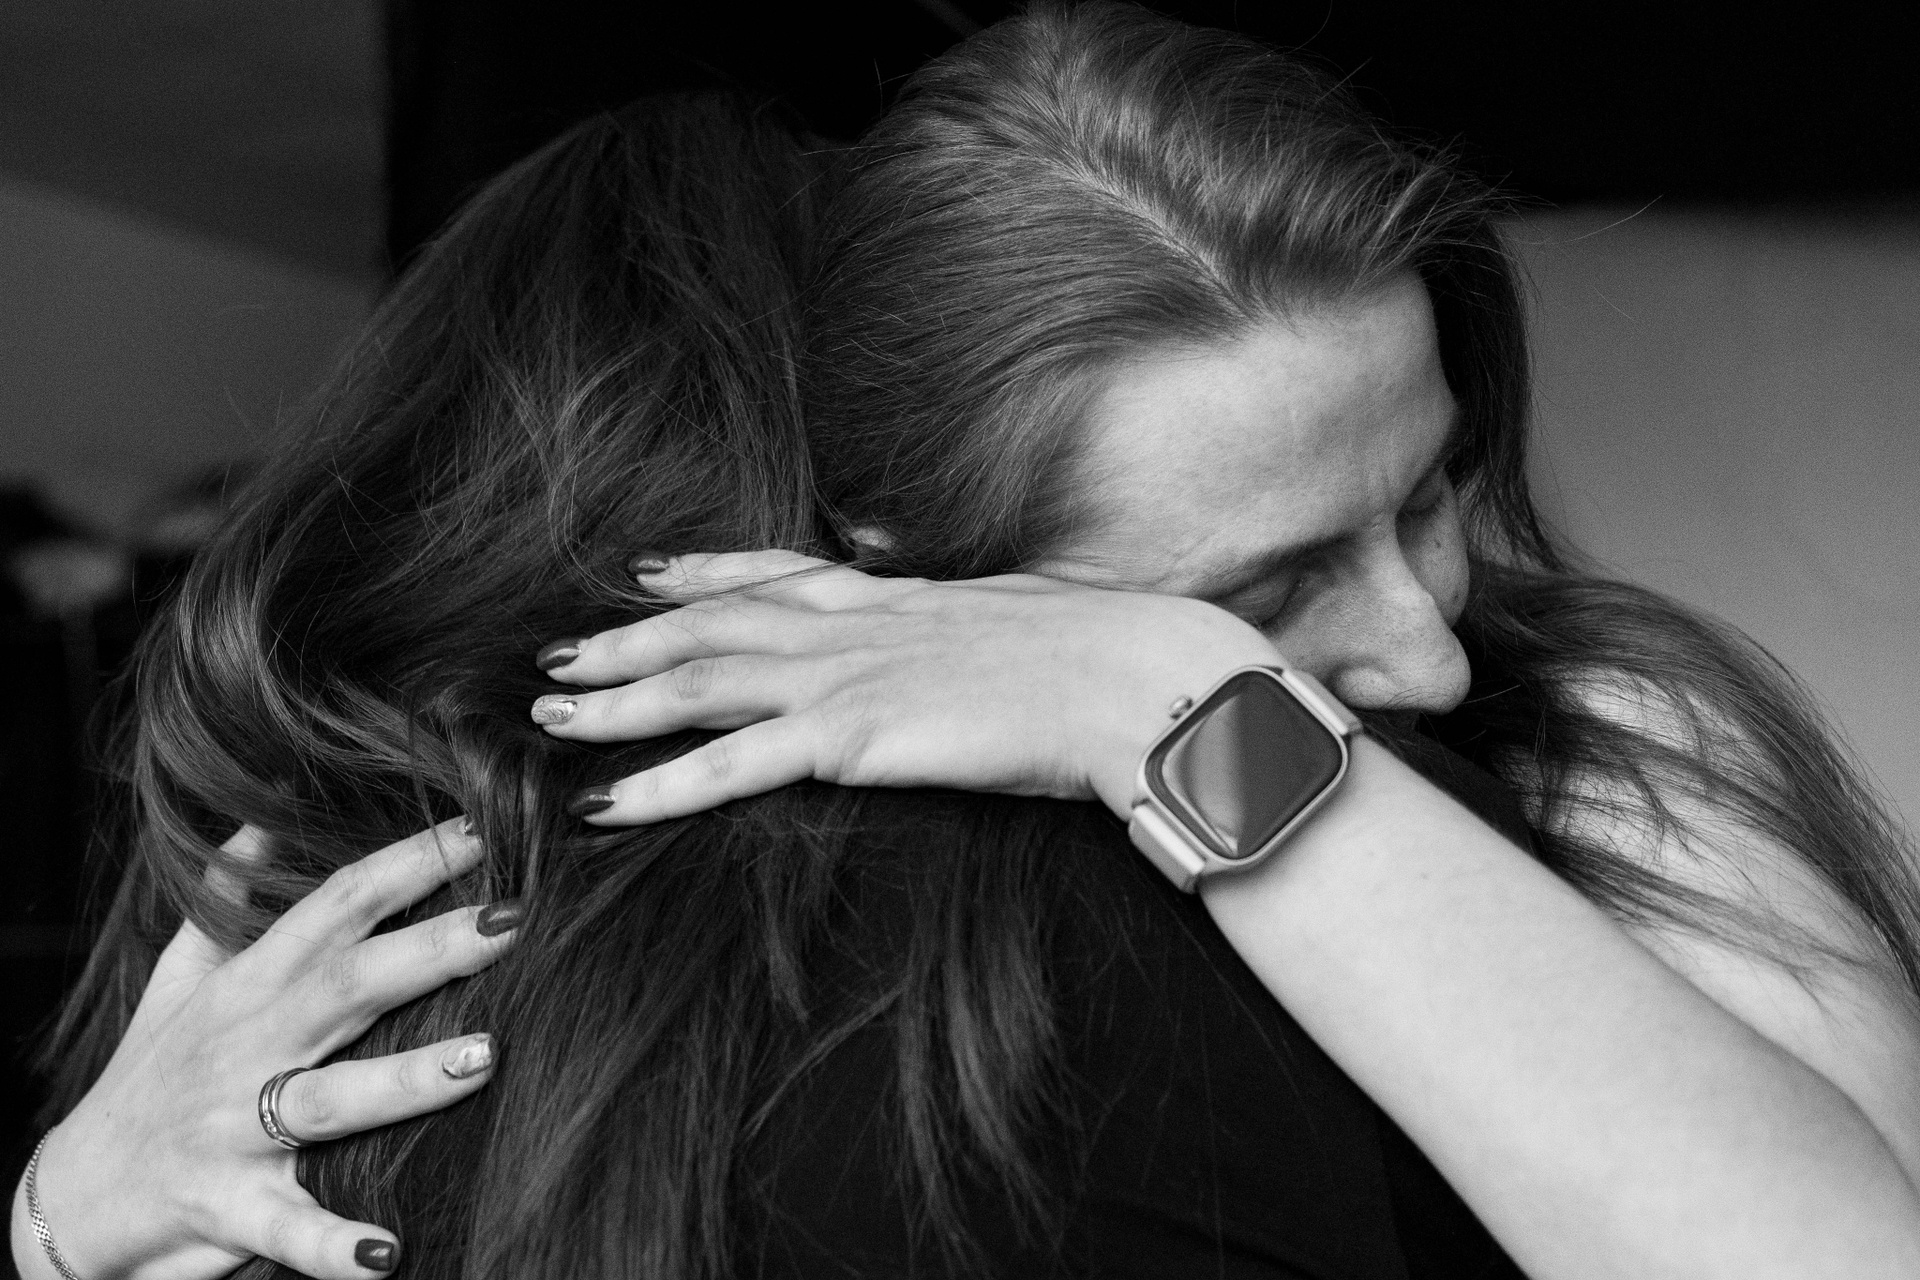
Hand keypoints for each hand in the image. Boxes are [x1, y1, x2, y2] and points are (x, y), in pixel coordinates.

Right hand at [13, 821, 518, 1279]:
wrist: (68, 1201)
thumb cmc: (148, 1078)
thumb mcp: (178, 978)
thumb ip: (224, 901)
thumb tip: (260, 820)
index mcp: (250, 986)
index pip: (337, 906)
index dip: (408, 863)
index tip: (482, 826)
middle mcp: (247, 1046)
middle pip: (348, 985)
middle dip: (431, 950)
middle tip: (514, 920)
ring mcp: (234, 1128)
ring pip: (330, 1099)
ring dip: (407, 1081)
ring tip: (485, 1058)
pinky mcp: (224, 1207)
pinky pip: (286, 1227)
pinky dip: (333, 1244)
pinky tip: (387, 1254)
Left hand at [533, 551, 1277, 822]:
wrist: (1138, 678)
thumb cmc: (1105, 653)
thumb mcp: (1024, 613)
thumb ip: (968, 611)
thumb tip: (954, 598)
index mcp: (896, 597)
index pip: (777, 574)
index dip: (703, 575)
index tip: (645, 576)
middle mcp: (855, 624)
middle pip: (712, 623)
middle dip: (627, 639)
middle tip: (556, 654)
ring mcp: (849, 676)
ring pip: (700, 682)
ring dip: (617, 700)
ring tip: (549, 715)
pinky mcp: (856, 736)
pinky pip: (734, 765)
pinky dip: (661, 783)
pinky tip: (607, 803)